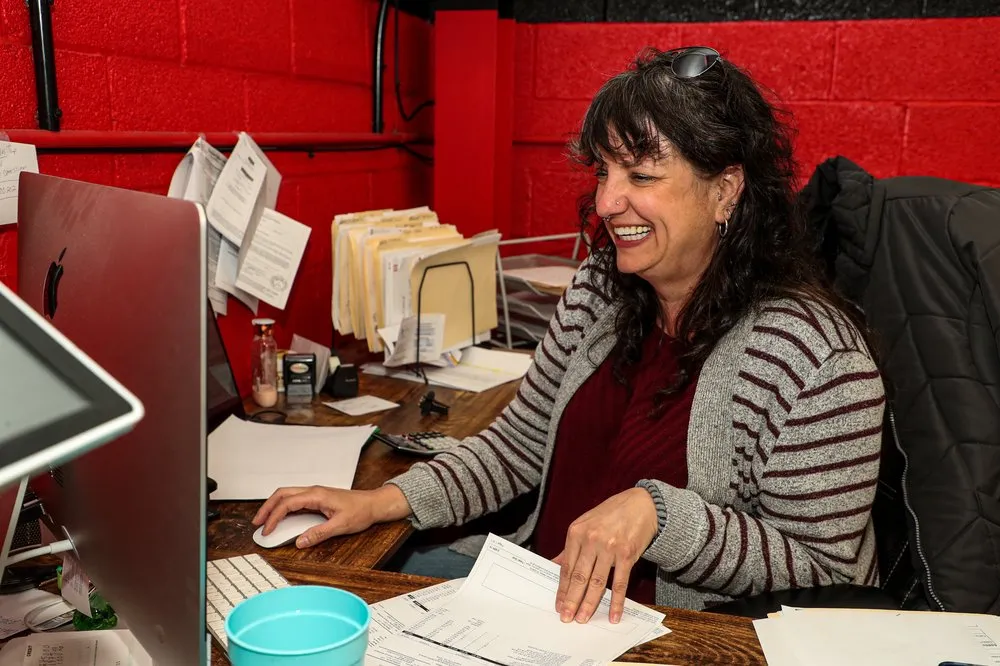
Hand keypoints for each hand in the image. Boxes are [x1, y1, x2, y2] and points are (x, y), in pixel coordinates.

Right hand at [252, 484, 410, 548]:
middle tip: (257, 523)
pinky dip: (283, 507)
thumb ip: (319, 533)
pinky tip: (281, 518)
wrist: (373, 504)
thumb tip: (300, 541)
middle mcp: (313, 491)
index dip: (274, 517)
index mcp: (317, 495)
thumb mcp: (340, 525)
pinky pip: (295, 500)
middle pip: (282, 494)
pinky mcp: (317, 498)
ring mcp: (315, 494)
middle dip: (267, 507)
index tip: (267, 530)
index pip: (288, 503)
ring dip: (274, 506)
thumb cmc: (361, 511)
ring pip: (287, 495)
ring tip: (265, 520)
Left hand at [554, 487, 658, 624]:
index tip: (558, 604)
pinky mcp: (626, 555)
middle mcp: (591, 540)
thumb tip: (555, 565)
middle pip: (579, 577)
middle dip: (572, 600)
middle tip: (566, 618)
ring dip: (589, 604)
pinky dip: (616, 602)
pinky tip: (613, 615)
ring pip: (597, 582)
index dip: (562, 588)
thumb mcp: (586, 524)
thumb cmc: (611, 514)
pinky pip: (620, 583)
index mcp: (577, 532)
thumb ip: (572, 547)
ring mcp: (609, 547)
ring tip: (583, 618)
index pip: (567, 567)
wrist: (641, 504)